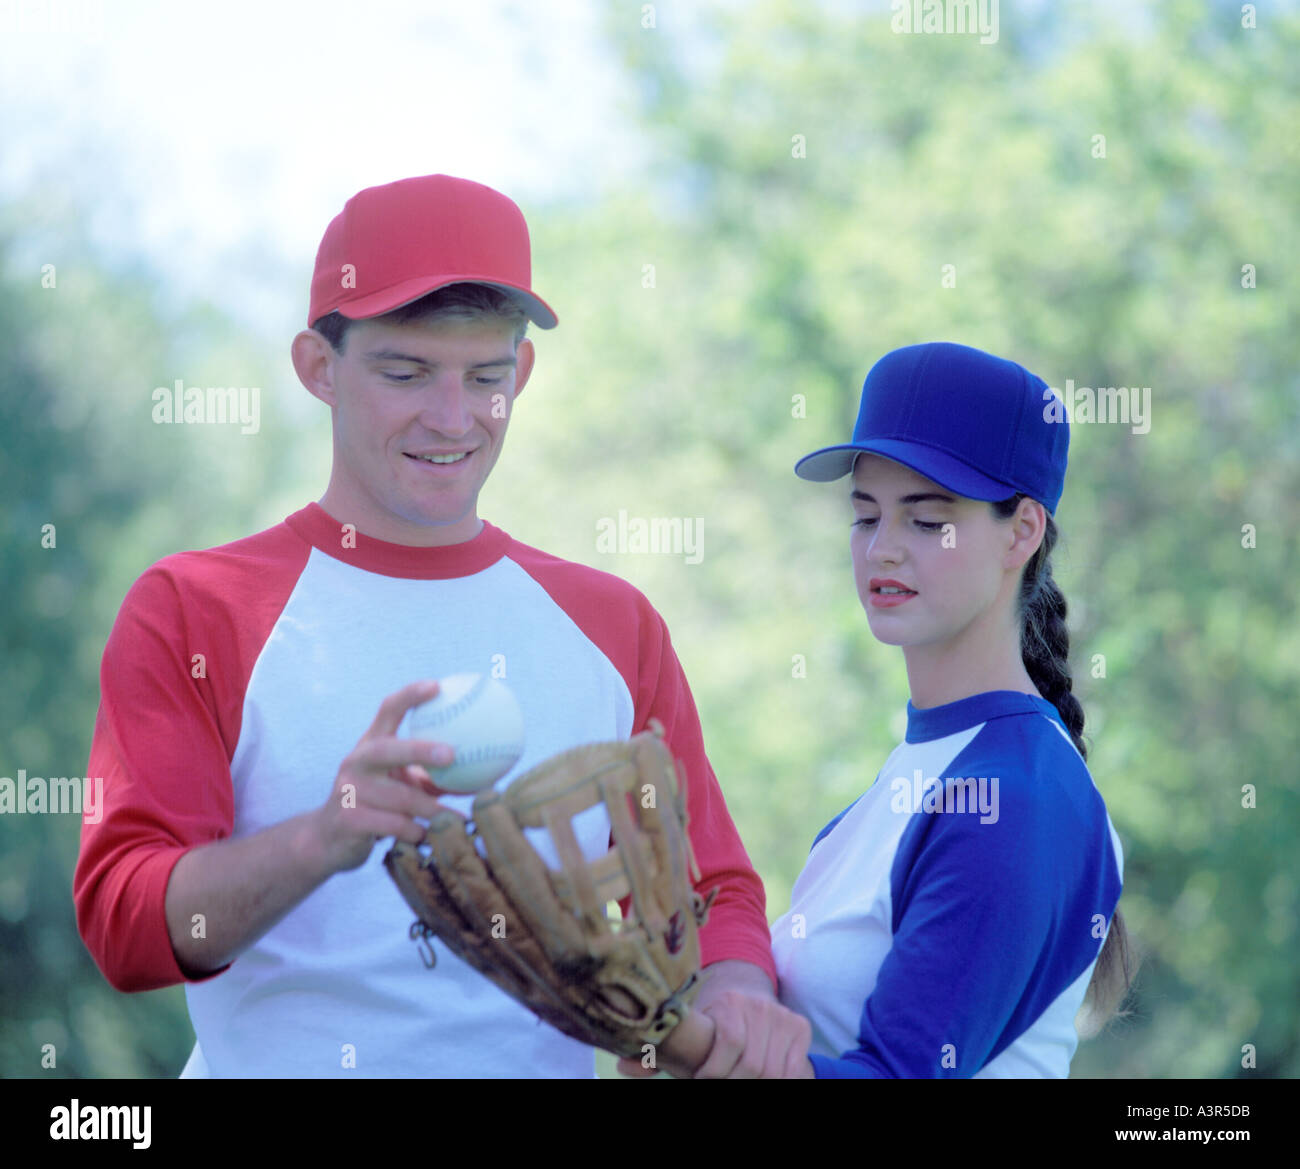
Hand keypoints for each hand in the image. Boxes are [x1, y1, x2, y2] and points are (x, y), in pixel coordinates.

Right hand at [309, 680, 456, 874]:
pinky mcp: (347, 820)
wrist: (328, 840)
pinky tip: (429, 837)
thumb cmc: (379, 806)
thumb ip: (435, 776)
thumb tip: (487, 773)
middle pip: (387, 749)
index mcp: (371, 744)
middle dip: (419, 750)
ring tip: (459, 817)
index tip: (438, 686)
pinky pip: (393, 825)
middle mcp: (356, 762)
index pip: (388, 710)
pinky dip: (416, 831)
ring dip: (432, 809)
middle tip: (451, 754)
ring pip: (399, 797)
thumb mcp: (403, 784)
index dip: (411, 695)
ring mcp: (348, 790)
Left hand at [616, 961, 814, 1078]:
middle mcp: (760, 1005)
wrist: (746, 996)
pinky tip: (759, 1080)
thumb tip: (624, 1066)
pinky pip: (793, 1069)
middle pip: (752, 1063)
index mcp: (730, 1002)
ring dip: (753, 1084)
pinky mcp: (800, 1027)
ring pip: (773, 1070)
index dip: (714, 1071)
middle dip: (733, 1082)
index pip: (729, 1042)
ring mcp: (782, 1016)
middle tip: (716, 1082)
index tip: (700, 1080)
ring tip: (734, 1081)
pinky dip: (778, 1081)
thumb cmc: (710, 1024)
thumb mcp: (686, 1032)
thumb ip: (658, 1052)